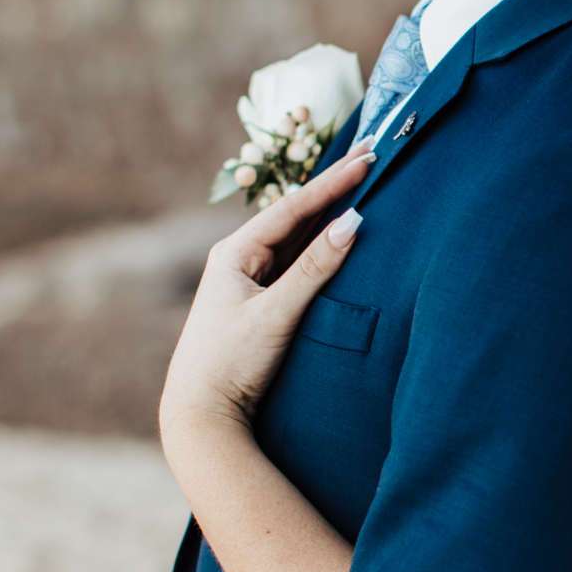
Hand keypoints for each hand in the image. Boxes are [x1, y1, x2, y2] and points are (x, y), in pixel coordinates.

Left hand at [158, 150, 373, 461]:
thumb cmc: (230, 363)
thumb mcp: (276, 313)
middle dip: (333, 188)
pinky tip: (340, 233)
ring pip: (297, 239)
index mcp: (235, 252)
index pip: (293, 206)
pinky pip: (296, 264)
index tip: (368, 157)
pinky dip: (321, 246)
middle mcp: (240, 260)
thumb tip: (353, 223)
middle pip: (295, 215)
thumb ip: (315, 268)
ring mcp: (249, 282)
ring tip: (361, 183)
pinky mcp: (260, 305)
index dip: (333, 181)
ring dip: (329, 213)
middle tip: (370, 156)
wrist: (201, 415)